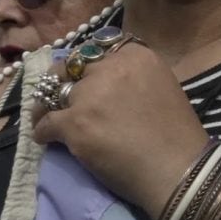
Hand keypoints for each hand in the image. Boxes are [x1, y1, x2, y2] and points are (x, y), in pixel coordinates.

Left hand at [28, 39, 209, 214]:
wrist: (178, 171)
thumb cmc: (176, 137)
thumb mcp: (162, 87)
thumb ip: (134, 76)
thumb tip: (105, 82)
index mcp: (137, 56)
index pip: (98, 47)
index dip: (86, 64)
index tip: (82, 77)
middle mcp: (111, 68)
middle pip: (71, 65)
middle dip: (61, 79)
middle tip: (56, 94)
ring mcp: (90, 96)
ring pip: (53, 93)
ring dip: (45, 106)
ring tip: (42, 117)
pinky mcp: (75, 124)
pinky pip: (46, 123)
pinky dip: (43, 132)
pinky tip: (45, 139)